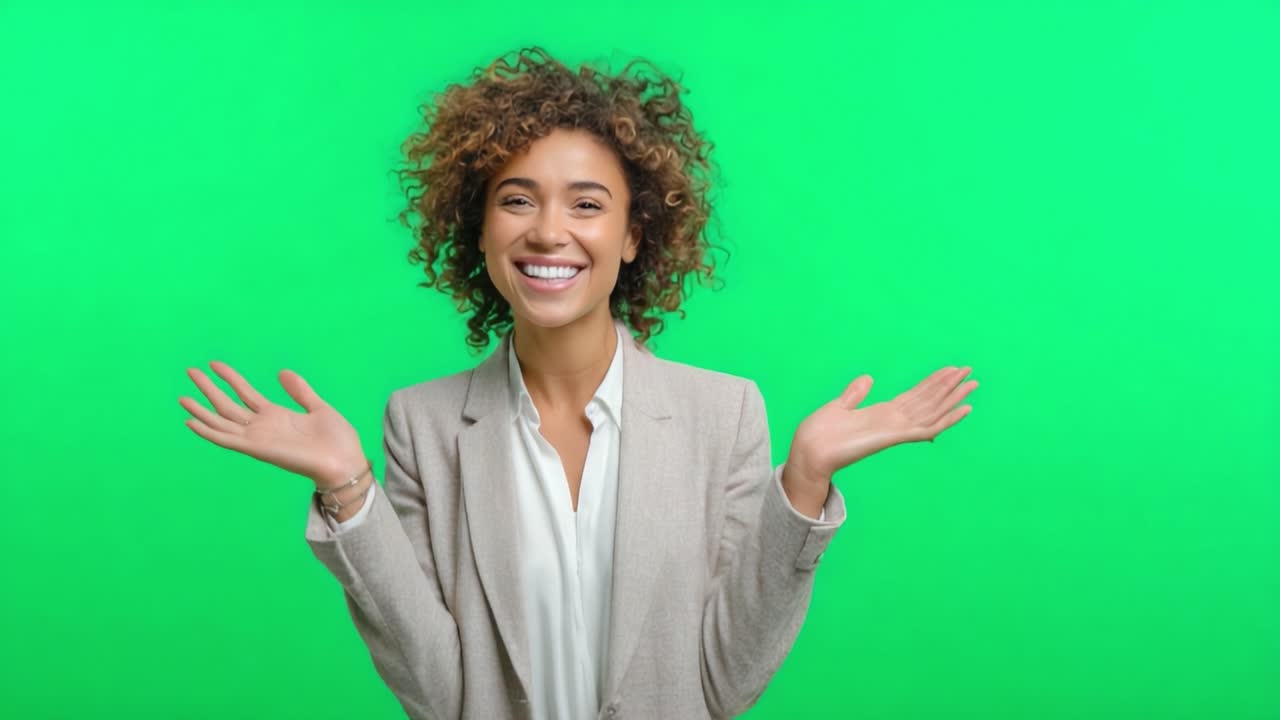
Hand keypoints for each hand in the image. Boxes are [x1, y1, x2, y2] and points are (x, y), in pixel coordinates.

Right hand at [179, 361, 364, 486]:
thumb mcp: (318, 408)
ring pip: (222, 421)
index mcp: (276, 416)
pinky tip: (191, 422)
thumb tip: (282, 372)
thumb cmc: (337, 440)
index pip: (245, 393)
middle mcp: (263, 427)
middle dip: (209, 389)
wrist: (346, 462)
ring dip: (202, 410)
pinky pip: (227, 439)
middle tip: (190, 371)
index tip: (214, 363)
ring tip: (182, 396)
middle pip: (228, 405)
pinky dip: (208, 432)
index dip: (230, 378)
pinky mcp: (258, 449)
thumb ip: (300, 391)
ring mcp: (258, 438)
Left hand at [788, 366, 977, 482]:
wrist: (809, 451)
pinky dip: (947, 419)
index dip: (933, 382)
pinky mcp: (895, 436)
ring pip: (933, 411)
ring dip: (953, 397)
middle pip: (929, 401)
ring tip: (973, 383)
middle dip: (949, 386)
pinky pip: (927, 427)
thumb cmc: (820, 434)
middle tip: (970, 371)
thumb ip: (855, 394)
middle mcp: (894, 421)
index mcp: (882, 414)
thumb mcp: (840, 406)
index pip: (915, 396)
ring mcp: (896, 430)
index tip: (950, 369)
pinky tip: (964, 408)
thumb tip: (868, 378)